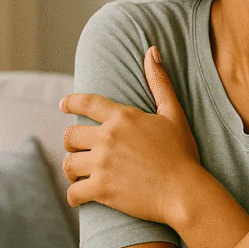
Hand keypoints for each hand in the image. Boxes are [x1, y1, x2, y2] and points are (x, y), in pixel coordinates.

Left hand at [59, 45, 201, 226]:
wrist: (184, 191)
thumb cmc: (182, 152)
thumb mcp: (173, 113)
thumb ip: (159, 82)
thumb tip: (152, 50)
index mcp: (123, 117)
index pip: (86, 103)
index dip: (71, 102)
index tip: (63, 105)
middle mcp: (108, 137)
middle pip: (70, 135)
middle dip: (71, 142)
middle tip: (78, 149)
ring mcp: (102, 164)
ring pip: (69, 164)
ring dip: (72, 169)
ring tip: (78, 174)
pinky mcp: (101, 190)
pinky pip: (73, 192)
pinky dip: (75, 196)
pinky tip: (81, 196)